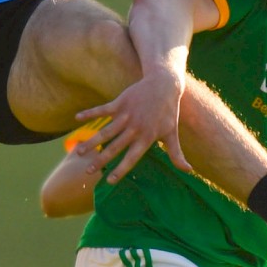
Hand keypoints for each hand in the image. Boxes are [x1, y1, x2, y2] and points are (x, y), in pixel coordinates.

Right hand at [74, 71, 190, 183]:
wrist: (164, 84)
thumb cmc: (168, 112)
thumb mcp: (173, 134)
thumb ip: (176, 154)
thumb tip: (189, 171)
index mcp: (146, 138)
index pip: (132, 157)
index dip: (121, 170)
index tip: (109, 181)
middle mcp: (135, 128)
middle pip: (115, 147)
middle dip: (101, 160)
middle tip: (88, 171)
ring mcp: (126, 115)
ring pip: (106, 131)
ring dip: (92, 141)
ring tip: (79, 152)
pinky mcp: (120, 102)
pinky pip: (102, 109)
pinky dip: (90, 113)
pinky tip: (77, 118)